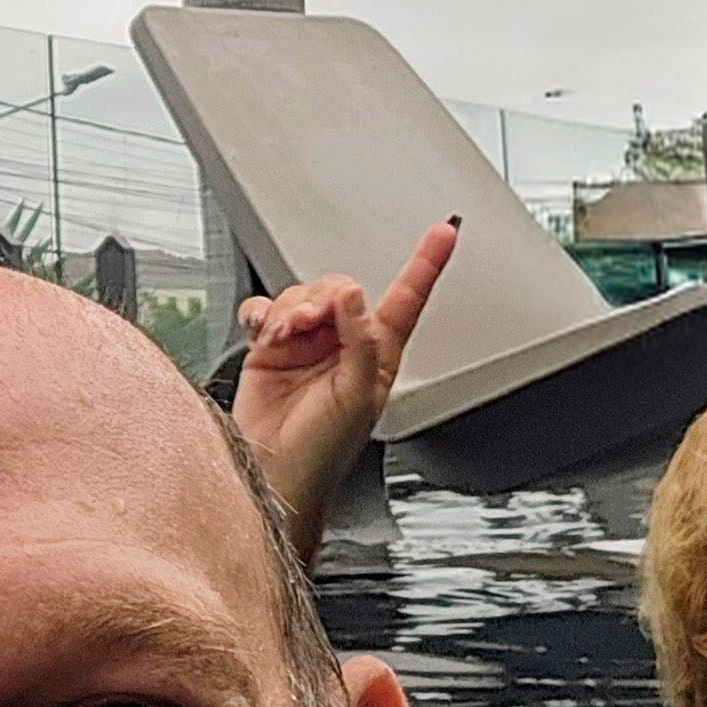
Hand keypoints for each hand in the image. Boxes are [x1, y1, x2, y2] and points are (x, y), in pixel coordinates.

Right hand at [233, 222, 458, 555]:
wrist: (275, 475)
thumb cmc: (324, 454)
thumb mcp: (357, 397)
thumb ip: (360, 341)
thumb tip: (351, 295)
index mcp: (378, 354)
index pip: (407, 299)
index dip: (426, 264)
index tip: (445, 231)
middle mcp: (343, 344)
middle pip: (338, 288)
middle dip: (319, 299)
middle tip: (308, 323)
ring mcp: (305, 345)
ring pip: (300, 295)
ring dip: (288, 309)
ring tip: (283, 338)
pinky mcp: (269, 350)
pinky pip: (264, 311)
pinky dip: (261, 315)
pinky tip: (263, 335)